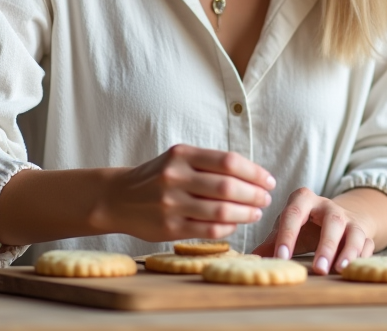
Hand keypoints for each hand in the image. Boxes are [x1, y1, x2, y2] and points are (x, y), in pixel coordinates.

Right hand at [95, 144, 275, 241]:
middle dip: (254, 194)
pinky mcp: (169, 228)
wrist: (117, 198)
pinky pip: (208, 230)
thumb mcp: (178, 159)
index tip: (269, 180)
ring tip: (256, 212)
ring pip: (220, 211)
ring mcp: (171, 204)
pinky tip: (235, 225)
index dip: (254, 172)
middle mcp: (176, 177)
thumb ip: (209, 163)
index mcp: (182, 155)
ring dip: (245, 213)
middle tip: (266, 198)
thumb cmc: (157, 177)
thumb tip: (251, 175)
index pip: (228, 161)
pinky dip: (227, 228)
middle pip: (228, 187)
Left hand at [250, 188, 377, 274]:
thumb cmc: (306, 225)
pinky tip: (355, 270)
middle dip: (325, 246)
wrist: (340, 217)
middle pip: (331, 221)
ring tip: (339, 270)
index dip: (287, 235)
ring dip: (348, 251)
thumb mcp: (289, 227)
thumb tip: (252, 259)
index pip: (294, 213)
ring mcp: (350, 219)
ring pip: (354, 232)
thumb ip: (272, 241)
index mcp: (304, 200)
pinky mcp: (364, 232)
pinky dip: (362, 258)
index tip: (281, 257)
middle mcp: (330, 206)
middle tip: (318, 269)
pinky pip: (367, 244)